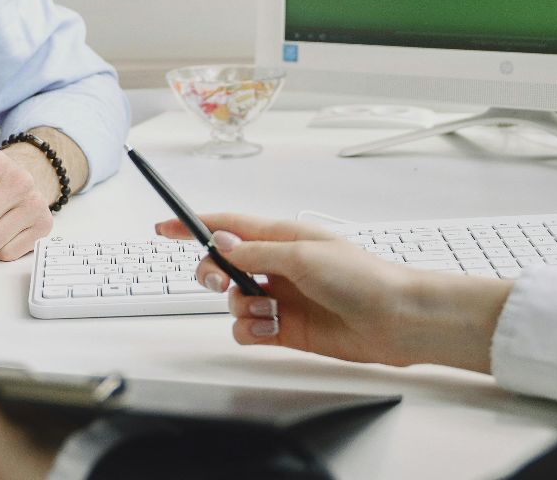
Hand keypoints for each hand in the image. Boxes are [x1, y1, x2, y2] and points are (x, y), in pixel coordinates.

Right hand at [158, 213, 512, 371]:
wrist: (394, 320)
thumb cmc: (362, 277)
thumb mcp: (303, 255)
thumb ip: (256, 251)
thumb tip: (220, 241)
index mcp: (281, 236)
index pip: (227, 225)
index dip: (191, 225)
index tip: (162, 227)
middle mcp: (277, 265)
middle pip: (222, 265)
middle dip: (212, 273)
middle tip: (219, 282)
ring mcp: (280, 297)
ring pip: (232, 301)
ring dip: (240, 306)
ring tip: (268, 309)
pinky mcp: (285, 329)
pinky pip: (248, 330)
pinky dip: (251, 330)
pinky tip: (271, 328)